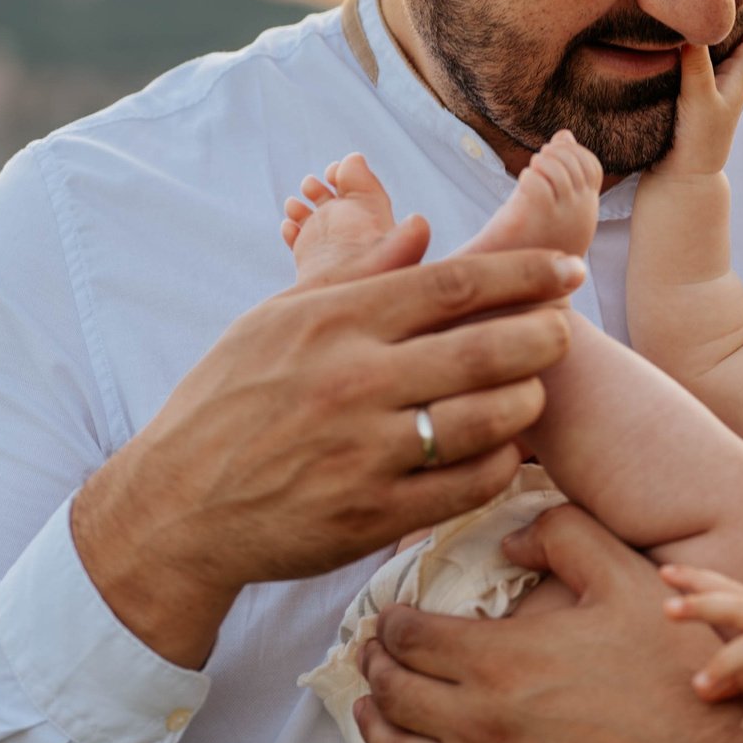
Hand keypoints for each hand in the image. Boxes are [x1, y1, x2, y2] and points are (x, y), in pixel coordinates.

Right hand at [74, 231, 585, 666]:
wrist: (176, 508)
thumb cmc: (226, 401)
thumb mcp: (275, 320)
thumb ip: (355, 273)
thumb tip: (422, 228)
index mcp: (334, 323)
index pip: (453, 284)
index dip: (524, 274)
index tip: (566, 270)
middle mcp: (354, 381)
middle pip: (484, 347)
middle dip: (543, 334)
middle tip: (565, 329)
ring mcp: (365, 452)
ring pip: (486, 418)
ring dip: (526, 401)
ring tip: (533, 391)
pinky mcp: (372, 514)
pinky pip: (466, 485)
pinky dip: (499, 464)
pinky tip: (502, 450)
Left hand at [351, 503, 742, 742]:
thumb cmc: (680, 673)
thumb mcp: (628, 579)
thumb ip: (564, 537)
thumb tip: (510, 541)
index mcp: (500, 660)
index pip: (409, 637)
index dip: (392, 622)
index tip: (392, 618)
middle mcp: (482, 726)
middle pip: (395, 695)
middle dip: (377, 669)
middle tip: (374, 657)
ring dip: (376, 731)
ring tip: (371, 713)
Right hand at [660, 17, 742, 178]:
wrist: (682, 181)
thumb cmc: (696, 141)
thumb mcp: (698, 97)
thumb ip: (696, 63)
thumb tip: (693, 26)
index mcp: (738, 81)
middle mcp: (730, 88)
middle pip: (740, 47)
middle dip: (731, 24)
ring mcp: (713, 98)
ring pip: (720, 61)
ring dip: (712, 41)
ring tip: (694, 18)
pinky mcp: (694, 107)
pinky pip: (700, 73)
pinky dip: (695, 58)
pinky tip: (676, 51)